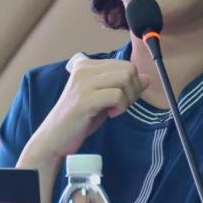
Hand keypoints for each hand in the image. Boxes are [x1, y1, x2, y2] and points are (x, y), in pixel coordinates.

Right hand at [27, 53, 150, 163]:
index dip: (132, 83)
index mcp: (85, 65)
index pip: (124, 64)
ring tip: (114, 110)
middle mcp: (83, 69)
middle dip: (133, 90)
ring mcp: (83, 83)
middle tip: (120, 106)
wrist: (55, 137)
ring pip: (125, 78)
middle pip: (128, 69)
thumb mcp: (104, 98)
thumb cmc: (79, 118)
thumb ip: (123, 86)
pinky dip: (120, 107)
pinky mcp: (85, 98)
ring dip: (128, 98)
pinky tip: (110, 114)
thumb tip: (147, 78)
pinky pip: (117, 95)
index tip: (120, 99)